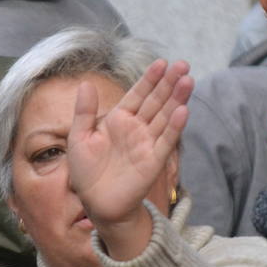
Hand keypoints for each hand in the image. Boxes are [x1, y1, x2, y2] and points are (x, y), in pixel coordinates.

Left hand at [67, 58, 192, 258]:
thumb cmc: (86, 172)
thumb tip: (84, 83)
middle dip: (169, 83)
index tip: (162, 62)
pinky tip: (184, 110)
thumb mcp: (79, 138)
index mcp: (119, 119)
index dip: (150, 79)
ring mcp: (147, 143)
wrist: (96, 203)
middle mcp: (136, 128)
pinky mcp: (153, 161)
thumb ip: (84, 111)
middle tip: (183, 65)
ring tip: (188, 81)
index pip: (138, 94)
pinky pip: (166, 141)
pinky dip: (174, 127)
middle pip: (156, 101)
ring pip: (165, 117)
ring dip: (177, 99)